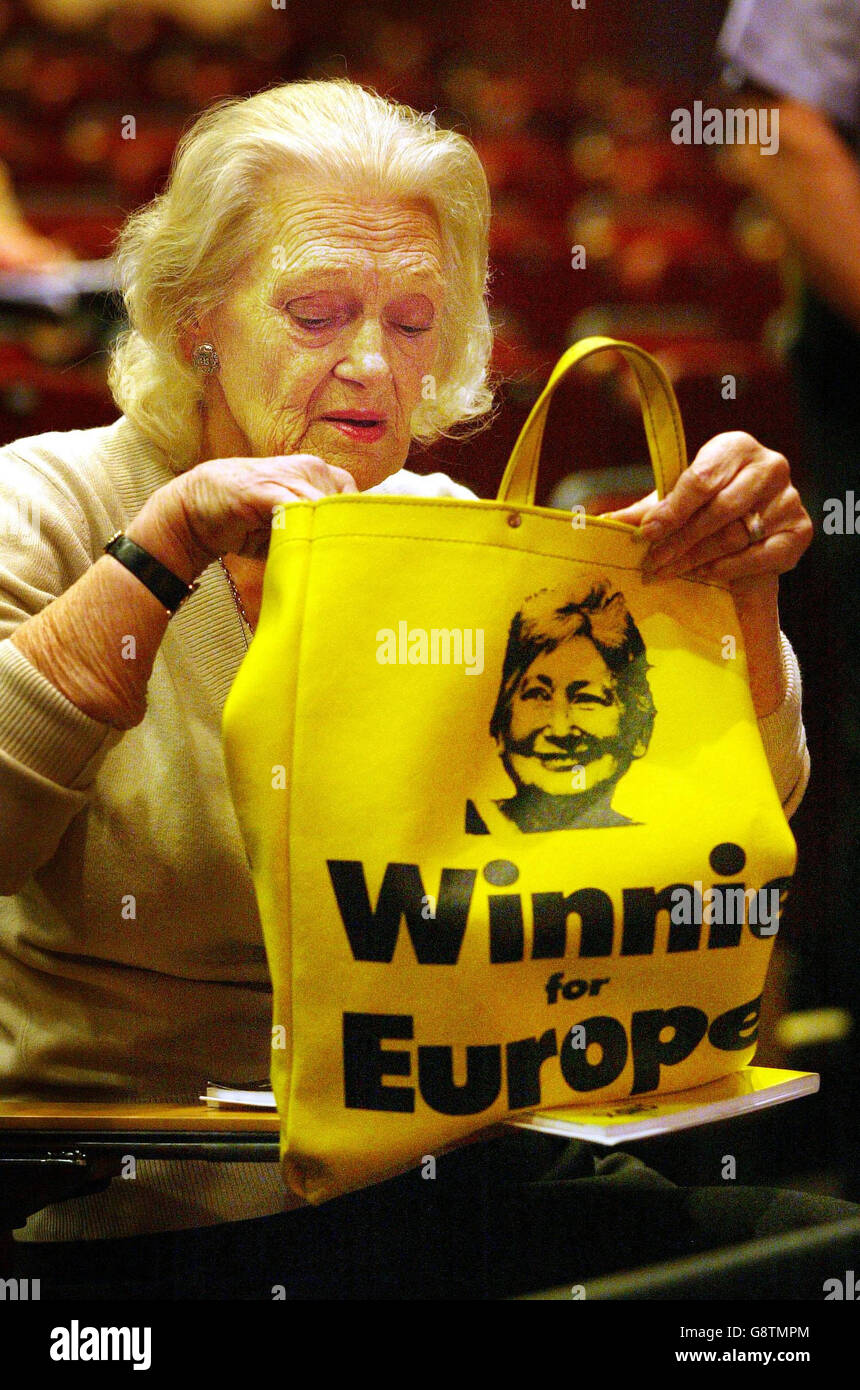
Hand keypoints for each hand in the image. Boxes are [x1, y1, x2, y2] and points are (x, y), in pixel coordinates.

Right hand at [128, 454, 357, 579]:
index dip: (359, 528)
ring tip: (330, 567)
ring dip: (329, 538)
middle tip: (350, 569)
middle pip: (346, 505)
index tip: (361, 557)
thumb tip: (349, 561)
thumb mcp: (290, 528)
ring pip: (325, 507)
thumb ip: (318, 535)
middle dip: (346, 537)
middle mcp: (309, 469)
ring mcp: (288, 475)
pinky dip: (305, 530)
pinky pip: (297, 508)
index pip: (356, 500)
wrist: (197, 509)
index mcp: (319, 475)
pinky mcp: (267, 488)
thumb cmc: (248, 523)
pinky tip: (307, 552)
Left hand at [604, 431, 812, 594]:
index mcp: (735, 447)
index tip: (647, 533)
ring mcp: (788, 498)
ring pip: (737, 534)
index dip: (672, 508)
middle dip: (681, 539)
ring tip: (667, 572)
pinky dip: (731, 567)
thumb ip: (645, 511)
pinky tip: (706, 574)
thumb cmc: (707, 506)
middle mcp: (770, 466)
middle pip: (720, 509)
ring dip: (697, 558)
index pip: (701, 479)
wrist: (749, 530)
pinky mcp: (800, 530)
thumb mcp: (676, 503)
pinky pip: (762, 555)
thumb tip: (602, 522)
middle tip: (652, 562)